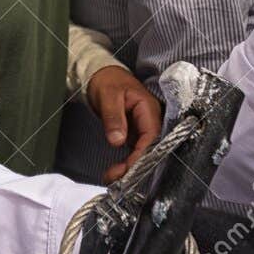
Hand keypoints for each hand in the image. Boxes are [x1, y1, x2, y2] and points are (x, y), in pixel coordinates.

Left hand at [85, 65, 162, 183]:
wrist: (102, 75)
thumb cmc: (107, 81)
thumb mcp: (108, 95)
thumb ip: (113, 117)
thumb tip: (117, 141)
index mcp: (148, 108)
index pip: (151, 136)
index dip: (142, 154)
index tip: (128, 169)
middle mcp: (150, 120)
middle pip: (150, 148)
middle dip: (135, 166)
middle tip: (116, 178)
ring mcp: (143, 128)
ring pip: (143, 152)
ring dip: (130, 168)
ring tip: (112, 178)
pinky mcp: (136, 134)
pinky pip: (135, 151)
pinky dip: (127, 163)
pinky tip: (115, 172)